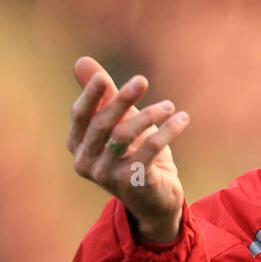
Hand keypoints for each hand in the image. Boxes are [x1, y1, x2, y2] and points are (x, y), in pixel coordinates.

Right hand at [67, 56, 189, 240]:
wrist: (157, 200)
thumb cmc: (136, 156)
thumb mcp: (120, 123)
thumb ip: (105, 96)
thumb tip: (82, 61)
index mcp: (78, 147)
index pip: (81, 116)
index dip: (90, 95)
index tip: (103, 77)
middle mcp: (87, 163)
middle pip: (102, 124)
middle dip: (122, 99)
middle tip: (141, 80)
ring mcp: (108, 176)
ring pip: (124, 136)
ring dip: (150, 115)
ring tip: (170, 106)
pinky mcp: (134, 183)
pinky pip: (150, 148)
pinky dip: (168, 130)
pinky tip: (182, 119)